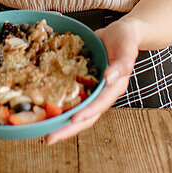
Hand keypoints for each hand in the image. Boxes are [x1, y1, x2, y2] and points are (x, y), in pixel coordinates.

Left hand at [44, 18, 141, 144]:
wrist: (119, 33)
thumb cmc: (125, 39)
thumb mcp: (127, 47)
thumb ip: (122, 63)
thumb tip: (109, 78)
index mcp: (115, 87)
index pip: (100, 104)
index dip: (87, 113)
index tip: (73, 119)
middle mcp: (102, 93)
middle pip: (86, 117)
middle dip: (68, 129)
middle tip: (50, 139)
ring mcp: (92, 91)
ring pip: (77, 111)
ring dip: (62, 122)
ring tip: (44, 131)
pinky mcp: (83, 85)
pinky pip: (71, 98)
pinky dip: (60, 106)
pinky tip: (44, 110)